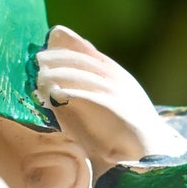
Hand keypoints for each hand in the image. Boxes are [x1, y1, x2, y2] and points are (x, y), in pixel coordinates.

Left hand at [36, 26, 186, 170]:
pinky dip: (72, 94)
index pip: (91, 52)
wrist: (148, 151)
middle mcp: (118, 80)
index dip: (72, 42)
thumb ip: (84, 89)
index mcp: (116, 75)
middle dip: (61, 57)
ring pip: (86, 76)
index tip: (52, 35)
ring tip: (41, 78)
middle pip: (86, 61)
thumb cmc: (120, 130)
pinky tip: (55, 95)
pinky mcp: (117, 109)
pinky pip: (92, 97)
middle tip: (38, 58)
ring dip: (62, 74)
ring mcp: (119, 93)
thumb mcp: (102, 103)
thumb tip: (55, 82)